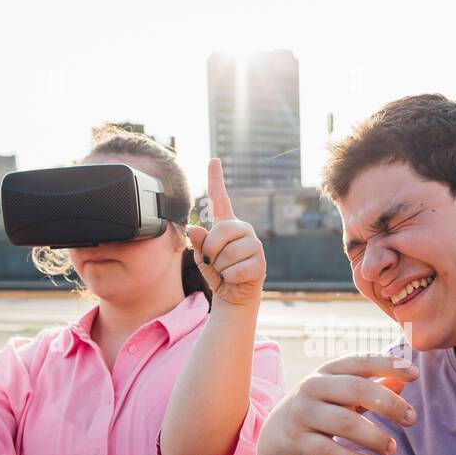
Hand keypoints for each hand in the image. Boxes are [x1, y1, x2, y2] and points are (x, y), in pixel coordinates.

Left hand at [184, 158, 264, 307]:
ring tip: (226, 271)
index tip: (214, 160)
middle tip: (213, 263)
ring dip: (219, 268)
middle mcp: (243, 229)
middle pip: (220, 231)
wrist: (233, 295)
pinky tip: (235, 278)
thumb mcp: (201, 257)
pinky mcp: (260, 263)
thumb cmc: (218, 272)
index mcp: (227, 224)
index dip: (216, 179)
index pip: (220, 198)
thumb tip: (195, 230)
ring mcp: (254, 245)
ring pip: (226, 254)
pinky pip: (235, 269)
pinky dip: (228, 278)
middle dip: (210, 251)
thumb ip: (198, 243)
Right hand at [259, 354, 418, 454]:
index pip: (361, 361)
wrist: (277, 435)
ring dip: (374, 437)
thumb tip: (407, 379)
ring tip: (391, 449)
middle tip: (411, 419)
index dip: (388, 364)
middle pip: (356, 389)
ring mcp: (303, 414)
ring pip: (344, 422)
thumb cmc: (322, 408)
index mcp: (328, 370)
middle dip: (388, 404)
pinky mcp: (297, 441)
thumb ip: (375, 385)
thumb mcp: (344, 393)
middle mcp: (313, 387)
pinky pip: (327, 451)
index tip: (415, 374)